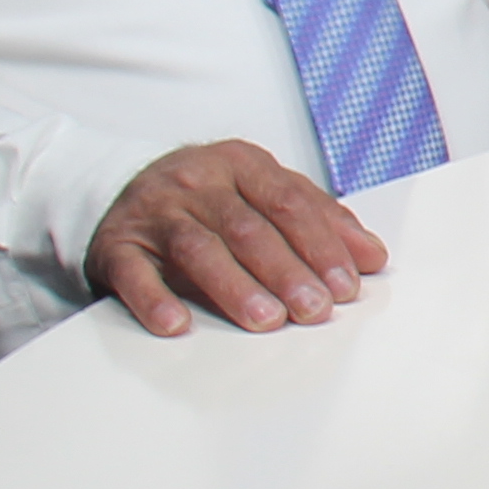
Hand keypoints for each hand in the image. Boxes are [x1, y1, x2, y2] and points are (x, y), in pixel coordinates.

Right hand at [91, 141, 385, 337]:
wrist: (119, 191)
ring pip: (198, 247)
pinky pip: (133, 272)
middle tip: (314, 309)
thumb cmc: (209, 198)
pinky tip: (176, 324)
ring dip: (235, 287)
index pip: (289, 203)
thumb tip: (372, 257)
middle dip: (286, 271)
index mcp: (242, 164)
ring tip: (266, 319)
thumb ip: (319, 219)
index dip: (321, 244)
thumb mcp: (264, 193)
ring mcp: (154, 212)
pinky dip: (154, 298)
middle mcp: (198, 181)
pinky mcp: (116, 245)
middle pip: (248, 228)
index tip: (346, 284)